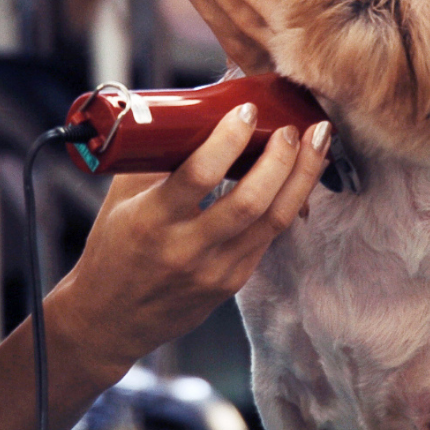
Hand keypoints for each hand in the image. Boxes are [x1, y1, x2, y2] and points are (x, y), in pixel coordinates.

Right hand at [51, 105, 330, 381]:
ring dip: (302, 177)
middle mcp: (186, 249)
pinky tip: (299, 176)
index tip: (247, 109)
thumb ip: (157, 158)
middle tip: (294, 127)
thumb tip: (196, 110)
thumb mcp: (121, 198)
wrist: (111, 319)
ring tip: (318, 142)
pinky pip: (269, 236)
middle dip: (282, 159)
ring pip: (273, 220)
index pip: (199, 175)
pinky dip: (289, 201)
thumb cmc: (114, 248)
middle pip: (251, 201)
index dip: (229, 139)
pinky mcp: (233, 282)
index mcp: (151, 221)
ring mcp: (214, 271)